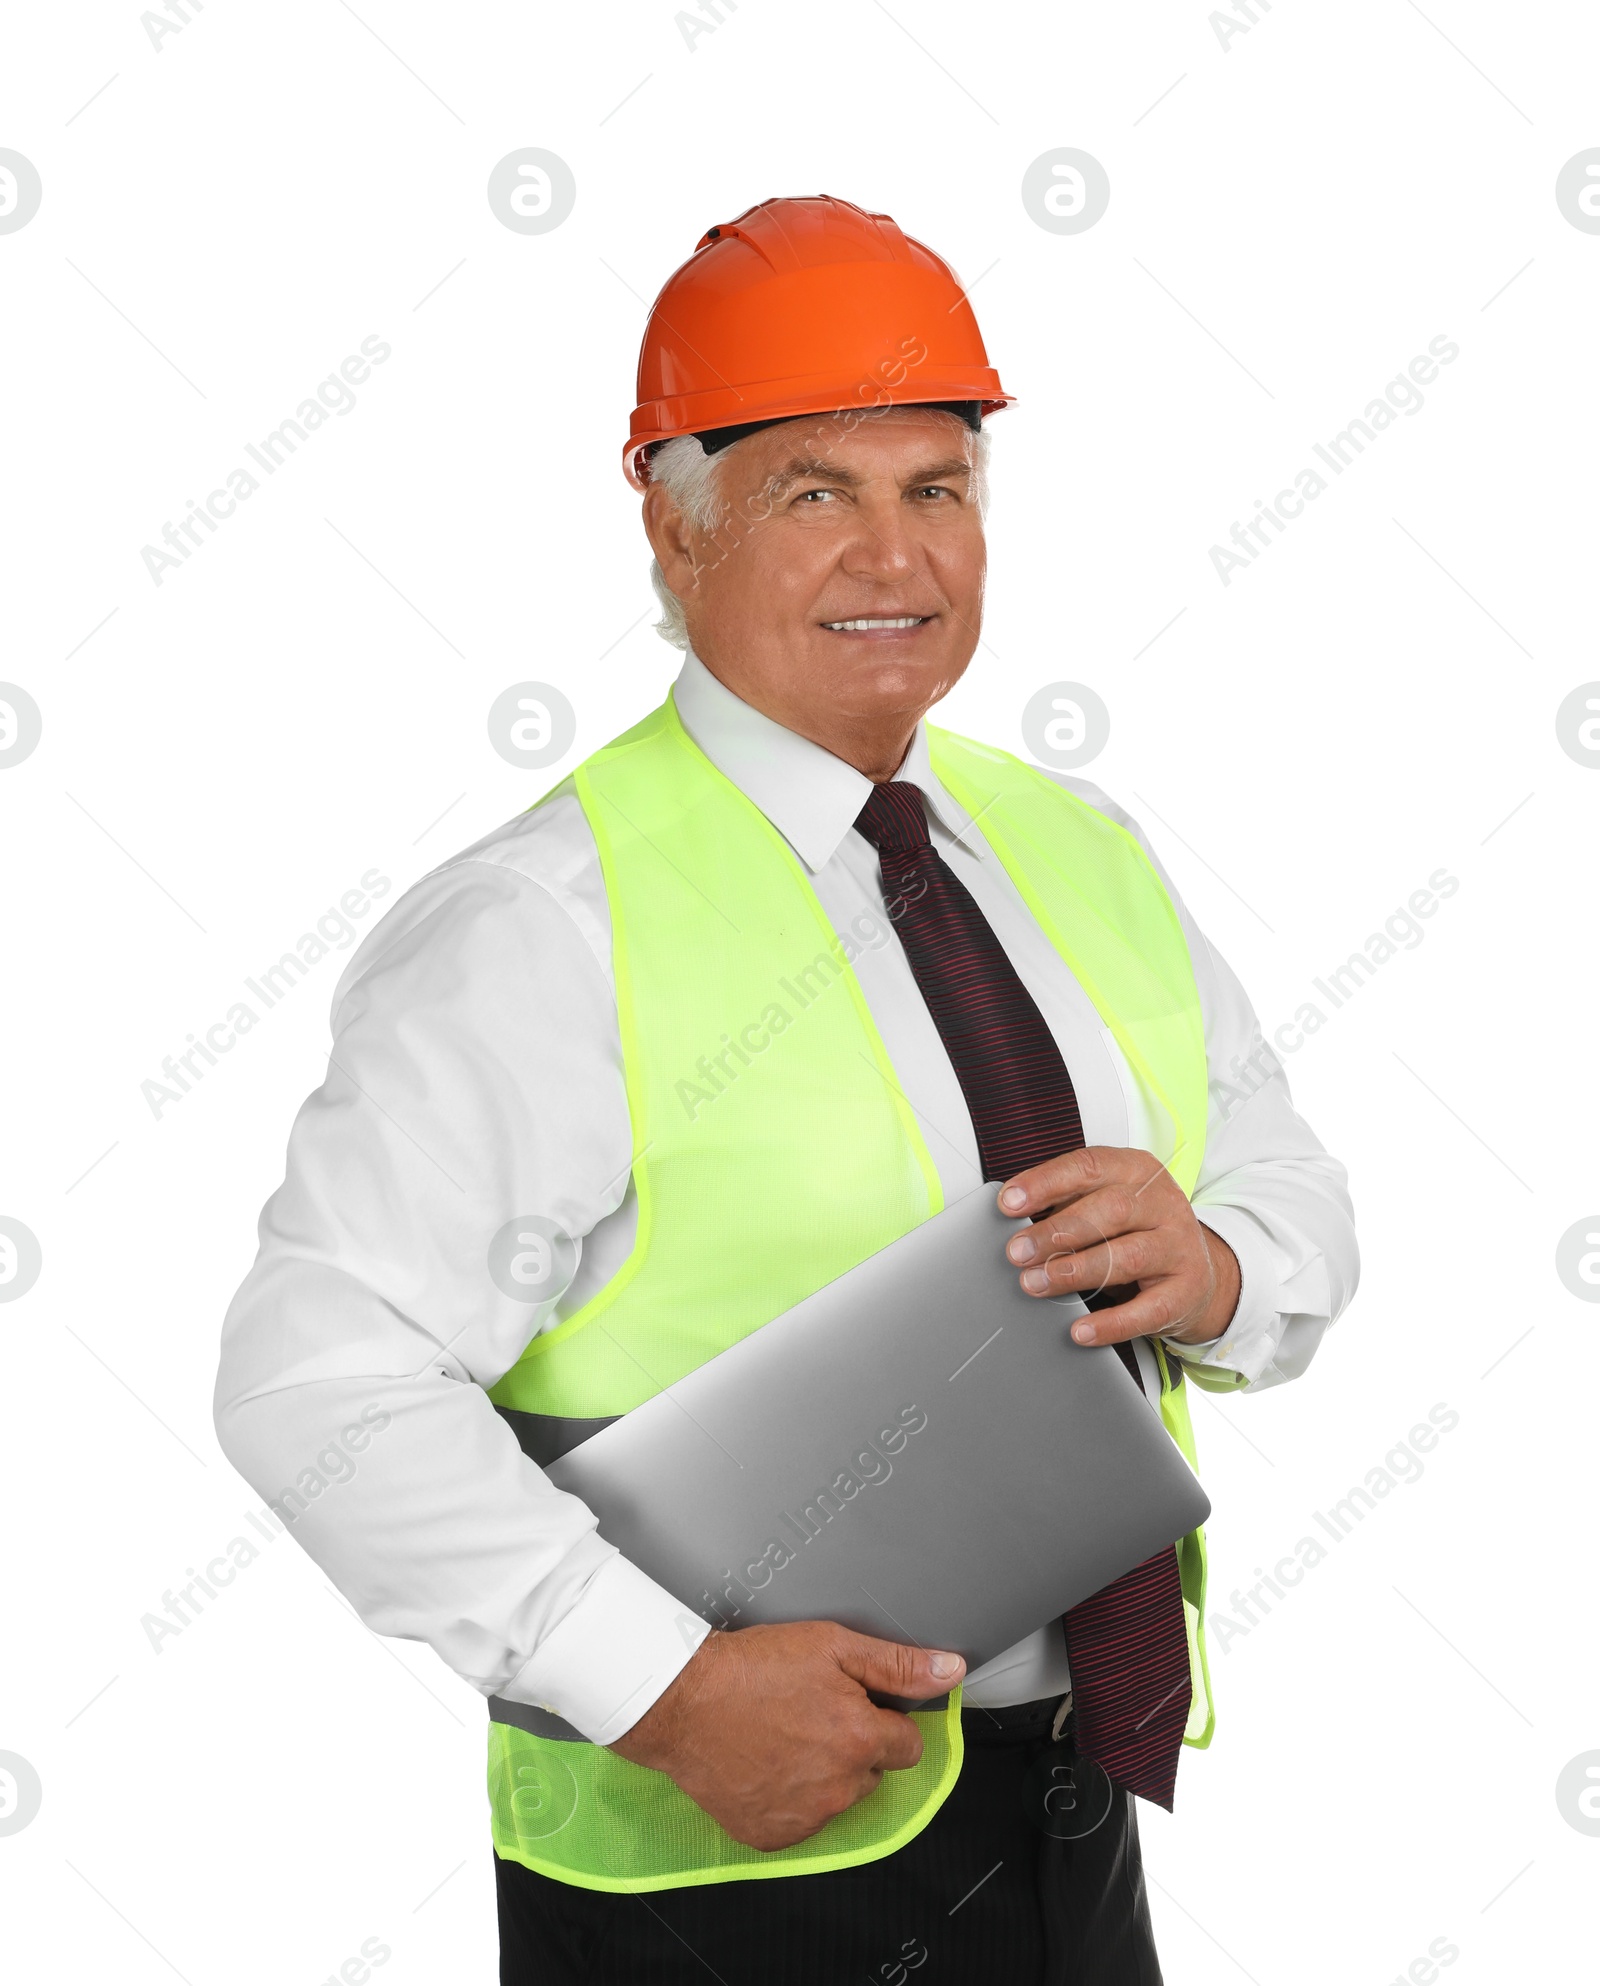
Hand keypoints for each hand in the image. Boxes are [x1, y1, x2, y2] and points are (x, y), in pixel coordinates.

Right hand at [607, 1621, 963, 1851]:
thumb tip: (951, 1672)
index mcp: (859, 1739)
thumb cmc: (751, 1668)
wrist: (681, 1701)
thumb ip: (897, 1664)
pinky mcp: (773, 1837)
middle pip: (873, 1772)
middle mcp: (839, 1787)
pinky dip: (792, 1798)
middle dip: (855, 1746)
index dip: (884, 1719)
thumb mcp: (832, 1645)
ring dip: (825, 1773)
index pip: (908, 1745)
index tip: (856, 1705)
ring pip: (839, 1798)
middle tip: (813, 1713)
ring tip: (785, 1734)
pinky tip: (768, 1763)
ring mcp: (805, 1818)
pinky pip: (803, 1820)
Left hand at [997, 1145, 1239, 1347]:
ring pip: (1127, 1257)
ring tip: (1036, 1283)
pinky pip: (1148, 1310)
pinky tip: (1080, 1330)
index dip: (1046, 1183)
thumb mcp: (1105, 1202)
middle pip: (1110, 1211)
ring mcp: (1179, 1247)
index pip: (1090, 1167)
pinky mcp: (1186, 1291)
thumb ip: (1065, 1202)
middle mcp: (1163, 1203)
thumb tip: (1014, 1215)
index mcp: (1137, 1170)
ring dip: (1076, 1271)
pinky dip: (1111, 1323)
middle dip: (1057, 1233)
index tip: (1008, 1203)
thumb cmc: (1136, 1230)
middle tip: (1017, 1252)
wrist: (1198, 1271)